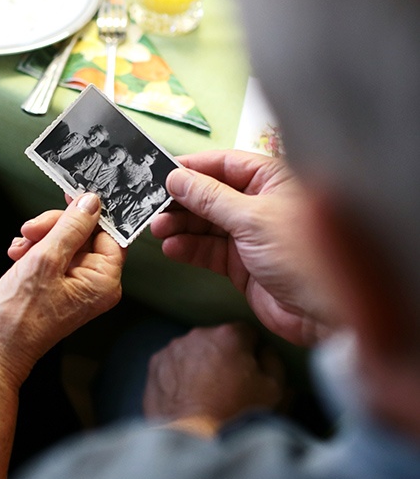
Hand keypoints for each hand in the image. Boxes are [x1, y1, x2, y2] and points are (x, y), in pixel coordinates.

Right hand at [0, 193, 124, 385]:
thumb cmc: (19, 315)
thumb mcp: (45, 259)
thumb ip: (71, 227)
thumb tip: (91, 202)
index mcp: (104, 281)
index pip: (109, 233)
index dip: (89, 213)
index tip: (69, 196)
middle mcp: (94, 283)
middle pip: (84, 234)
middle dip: (54, 227)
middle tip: (31, 229)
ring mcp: (75, 285)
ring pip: (63, 241)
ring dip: (39, 238)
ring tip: (20, 248)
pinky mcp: (56, 285)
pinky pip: (51, 255)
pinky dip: (33, 250)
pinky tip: (18, 255)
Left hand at [143, 323, 283, 429]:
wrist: (196, 440)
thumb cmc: (238, 415)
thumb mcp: (274, 390)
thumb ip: (273, 361)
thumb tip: (265, 351)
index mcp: (229, 336)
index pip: (246, 333)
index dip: (251, 352)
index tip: (250, 370)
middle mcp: (197, 336)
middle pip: (216, 340)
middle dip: (222, 356)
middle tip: (227, 385)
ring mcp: (172, 349)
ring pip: (192, 351)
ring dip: (198, 364)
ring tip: (204, 393)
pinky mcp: (154, 365)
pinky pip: (171, 364)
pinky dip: (178, 374)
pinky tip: (186, 395)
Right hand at [150, 150, 333, 345]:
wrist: (325, 314)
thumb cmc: (306, 257)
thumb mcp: (253, 219)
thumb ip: (210, 198)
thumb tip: (177, 178)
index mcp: (273, 180)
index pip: (224, 164)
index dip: (192, 168)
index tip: (161, 172)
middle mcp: (260, 204)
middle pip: (210, 194)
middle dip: (181, 200)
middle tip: (154, 206)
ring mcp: (250, 235)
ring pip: (205, 223)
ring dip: (180, 225)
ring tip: (158, 228)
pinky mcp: (241, 263)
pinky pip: (208, 250)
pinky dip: (188, 248)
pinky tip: (172, 247)